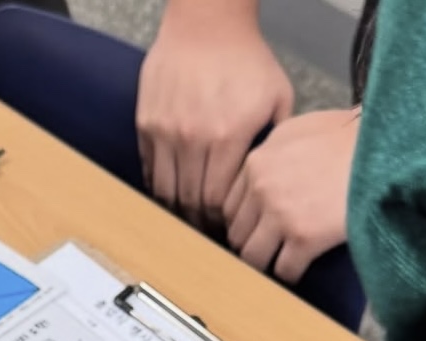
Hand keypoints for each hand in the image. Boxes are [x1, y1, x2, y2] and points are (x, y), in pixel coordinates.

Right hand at [137, 0, 292, 227]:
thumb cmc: (245, 59)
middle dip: (200, 224)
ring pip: (166, 192)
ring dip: (177, 211)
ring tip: (189, 219)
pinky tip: (173, 192)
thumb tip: (272, 185)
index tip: (228, 229)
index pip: (218, 201)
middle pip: (190, 202)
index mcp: (228, 135)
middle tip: (209, 233)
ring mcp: (166, 131)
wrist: (206, 22)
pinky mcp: (146, 124)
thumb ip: (276, 143)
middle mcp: (193, 137)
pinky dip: (160, 187)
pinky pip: (150, 170)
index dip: (222, 221)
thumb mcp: (278, 98)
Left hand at [224, 108, 359, 282]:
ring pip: (253, 257)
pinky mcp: (304, 237)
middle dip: (252, 244)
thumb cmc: (349, 137)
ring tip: (283, 262)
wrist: (387, 148)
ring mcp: (280, 214)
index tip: (257, 230)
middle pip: (237, 235)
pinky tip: (302, 269)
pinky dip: (291, 275)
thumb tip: (260, 174)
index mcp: (255, 162)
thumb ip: (271, 152)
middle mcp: (261, 188)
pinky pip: (283, 271)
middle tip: (269, 251)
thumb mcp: (299, 129)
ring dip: (267, 263)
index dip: (244, 222)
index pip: (229, 207)